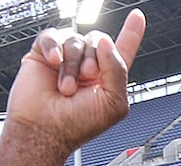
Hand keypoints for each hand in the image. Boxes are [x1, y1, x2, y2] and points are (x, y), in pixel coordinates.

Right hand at [5, 10, 146, 157]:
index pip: (122, 51)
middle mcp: (86, 68)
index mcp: (106, 79)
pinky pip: (51, 36)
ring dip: (72, 64)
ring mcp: (64, 61)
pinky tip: (53, 63)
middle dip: (94, 58)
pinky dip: (53, 47)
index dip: (131, 33)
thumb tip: (104, 41)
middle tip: (87, 78)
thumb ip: (118, 69)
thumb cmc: (76, 126)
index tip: (137, 17)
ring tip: (66, 88)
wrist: (42, 132)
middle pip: (99, 40)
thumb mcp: (113, 103)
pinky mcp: (43, 56)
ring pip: (75, 39)